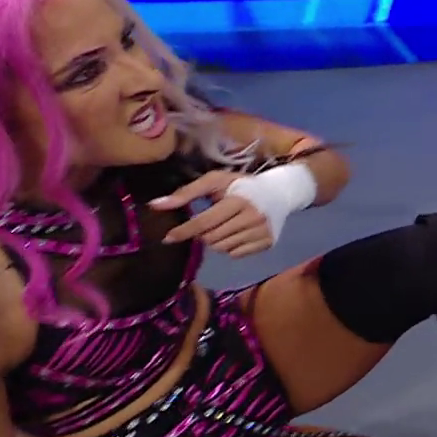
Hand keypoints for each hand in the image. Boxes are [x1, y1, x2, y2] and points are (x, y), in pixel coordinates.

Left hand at [151, 171, 276, 257]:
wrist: (280, 192)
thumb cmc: (241, 185)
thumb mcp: (215, 181)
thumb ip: (186, 193)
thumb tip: (155, 205)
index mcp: (238, 200)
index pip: (205, 222)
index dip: (184, 231)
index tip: (168, 238)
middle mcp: (252, 217)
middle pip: (212, 238)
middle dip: (202, 234)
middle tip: (206, 223)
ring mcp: (262, 232)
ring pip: (223, 248)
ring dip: (215, 241)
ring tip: (222, 227)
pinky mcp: (268, 243)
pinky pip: (236, 254)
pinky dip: (230, 247)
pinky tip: (234, 234)